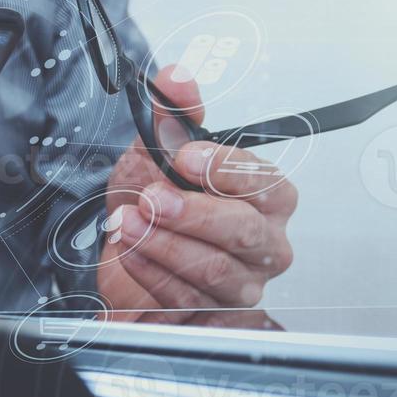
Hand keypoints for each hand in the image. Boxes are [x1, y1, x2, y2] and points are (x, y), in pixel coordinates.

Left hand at [97, 66, 296, 326]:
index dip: (223, 170)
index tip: (183, 157)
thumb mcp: (155, 151)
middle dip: (191, 212)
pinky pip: (187, 300)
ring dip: (163, 243)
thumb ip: (173, 114)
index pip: (265, 183)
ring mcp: (244, 285)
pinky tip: (129, 251)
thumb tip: (177, 78)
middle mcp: (266, 243)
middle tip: (151, 198)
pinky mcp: (215, 317)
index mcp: (268, 198)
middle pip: (244, 231)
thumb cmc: (154, 204)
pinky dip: (151, 271)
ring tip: (128, 222)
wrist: (128, 256)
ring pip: (213, 270)